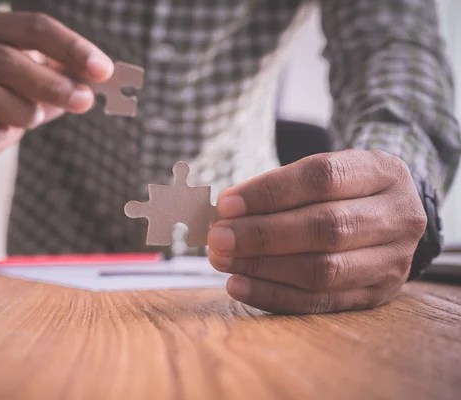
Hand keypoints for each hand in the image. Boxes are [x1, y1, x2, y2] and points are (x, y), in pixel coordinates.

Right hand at [0, 11, 113, 157]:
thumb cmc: (24, 88)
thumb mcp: (53, 74)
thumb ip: (77, 73)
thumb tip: (107, 78)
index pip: (36, 28)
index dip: (72, 48)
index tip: (103, 71)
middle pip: (9, 61)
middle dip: (53, 85)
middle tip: (84, 101)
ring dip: (23, 111)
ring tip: (35, 116)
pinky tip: (7, 133)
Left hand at [207, 150, 427, 313]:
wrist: (387, 216)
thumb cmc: (340, 191)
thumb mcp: (322, 174)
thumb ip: (278, 189)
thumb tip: (224, 211)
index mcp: (383, 172)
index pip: (323, 178)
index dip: (270, 192)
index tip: (226, 204)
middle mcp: (398, 216)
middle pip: (326, 228)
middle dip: (262, 235)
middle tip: (218, 238)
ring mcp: (393, 261)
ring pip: (324, 270)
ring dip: (263, 267)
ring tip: (222, 260)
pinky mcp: (377, 295)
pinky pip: (320, 303)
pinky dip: (273, 295)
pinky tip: (238, 286)